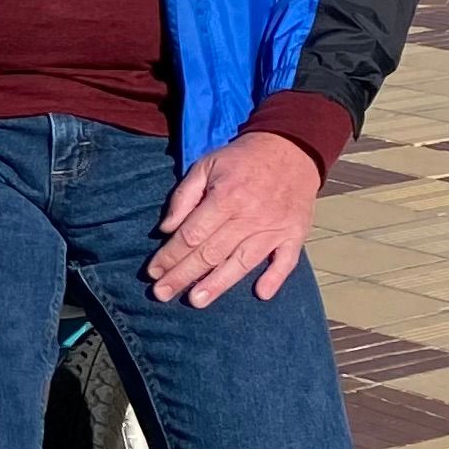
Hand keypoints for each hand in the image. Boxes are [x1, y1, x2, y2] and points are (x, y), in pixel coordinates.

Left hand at [144, 132, 321, 307]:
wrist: (291, 147)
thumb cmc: (242, 159)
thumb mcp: (206, 165)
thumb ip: (184, 196)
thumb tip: (166, 229)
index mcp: (226, 198)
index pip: (191, 235)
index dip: (170, 256)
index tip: (153, 272)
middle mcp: (250, 216)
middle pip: (211, 253)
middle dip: (183, 276)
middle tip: (162, 294)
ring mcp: (274, 228)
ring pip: (242, 262)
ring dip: (218, 284)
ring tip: (196, 301)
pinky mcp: (295, 233)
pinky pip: (286, 260)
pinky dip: (275, 278)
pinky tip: (261, 294)